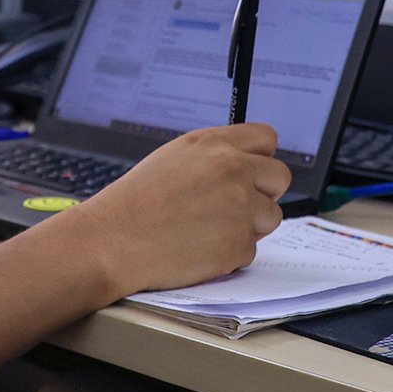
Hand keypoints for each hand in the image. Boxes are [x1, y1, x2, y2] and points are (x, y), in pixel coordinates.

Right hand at [61, 123, 291, 297]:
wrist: (113, 241)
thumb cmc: (136, 202)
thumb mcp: (175, 157)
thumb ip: (216, 156)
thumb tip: (248, 163)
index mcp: (214, 144)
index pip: (267, 138)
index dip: (260, 158)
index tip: (252, 171)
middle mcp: (232, 170)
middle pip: (279, 177)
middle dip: (264, 192)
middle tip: (237, 205)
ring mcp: (239, 208)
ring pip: (270, 216)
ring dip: (249, 225)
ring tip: (208, 229)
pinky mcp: (238, 244)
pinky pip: (250, 249)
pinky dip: (230, 253)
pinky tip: (199, 248)